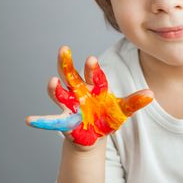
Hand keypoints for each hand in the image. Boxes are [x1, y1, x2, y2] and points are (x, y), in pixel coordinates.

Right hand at [25, 46, 152, 147]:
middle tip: (64, 49)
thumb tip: (151, 94)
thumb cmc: (107, 116)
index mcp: (95, 87)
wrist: (95, 133)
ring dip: (55, 89)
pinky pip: (51, 120)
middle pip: (71, 75)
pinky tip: (30, 120)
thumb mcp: (123, 109)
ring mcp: (70, 105)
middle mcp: (80, 92)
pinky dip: (41, 121)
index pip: (94, 75)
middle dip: (67, 63)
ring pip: (60, 94)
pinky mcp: (64, 121)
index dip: (92, 68)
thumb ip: (135, 101)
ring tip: (52, 82)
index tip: (90, 59)